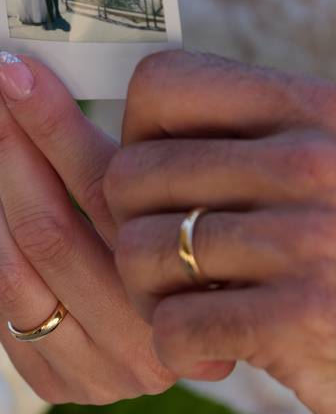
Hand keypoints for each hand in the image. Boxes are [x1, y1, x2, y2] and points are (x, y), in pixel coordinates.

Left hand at [0, 41, 174, 403]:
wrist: (196, 341)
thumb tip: (36, 77)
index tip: (11, 66)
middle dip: (3, 140)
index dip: (47, 121)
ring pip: (4, 266)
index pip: (101, 187)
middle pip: (44, 226)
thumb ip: (124, 155)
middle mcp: (142, 337)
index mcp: (187, 283)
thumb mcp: (177, 195)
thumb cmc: (184, 238)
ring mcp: (93, 369)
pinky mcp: (51, 380)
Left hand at [105, 50, 335, 412]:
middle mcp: (313, 164)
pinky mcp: (300, 319)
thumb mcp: (314, 163)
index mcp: (311, 107)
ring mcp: (308, 241)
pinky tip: (212, 346)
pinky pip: (172, 323)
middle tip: (172, 256)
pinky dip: (178, 345)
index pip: (160, 84)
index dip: (137, 134)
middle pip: (128, 175)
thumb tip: (116, 122)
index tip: (162, 173)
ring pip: (137, 250)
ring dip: (148, 292)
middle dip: (130, 224)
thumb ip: (235, 137)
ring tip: (191, 301)